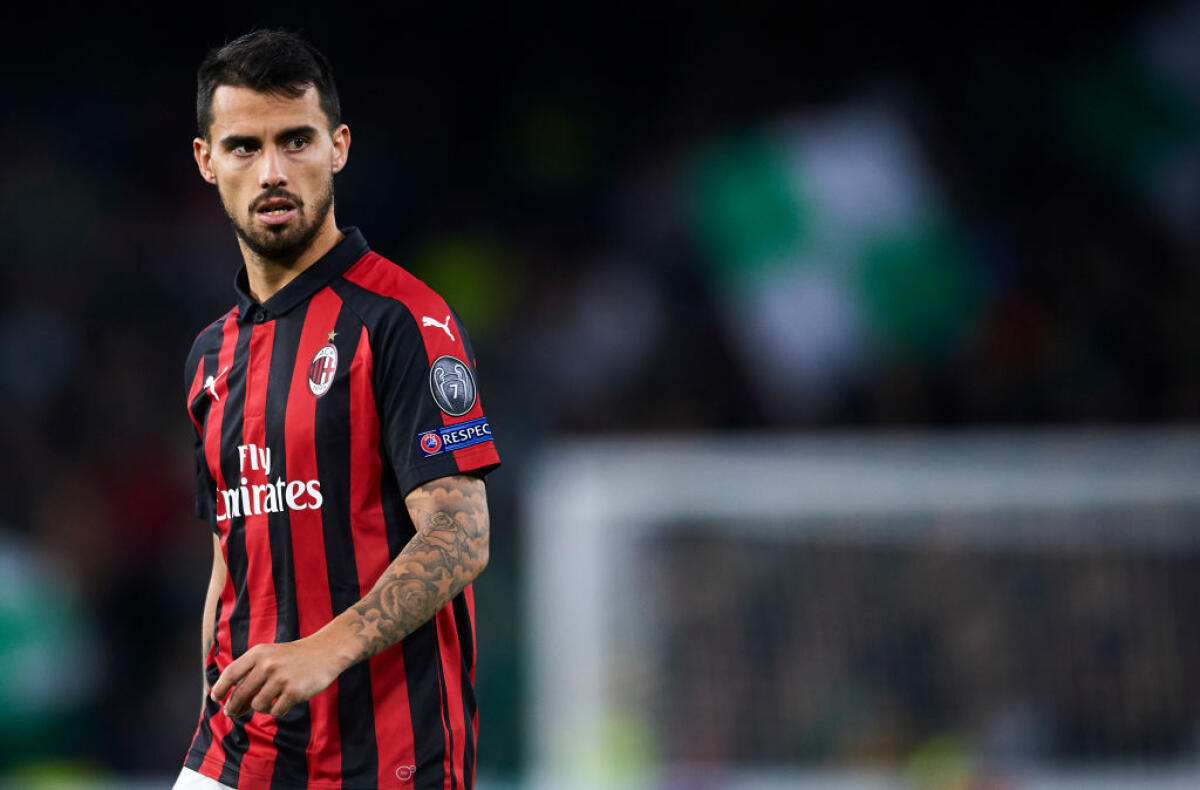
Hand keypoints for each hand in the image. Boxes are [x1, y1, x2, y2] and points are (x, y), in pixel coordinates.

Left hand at [209, 635, 343, 718]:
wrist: (326, 651)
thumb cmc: (294, 657)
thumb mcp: (271, 657)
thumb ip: (251, 676)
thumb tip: (232, 706)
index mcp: (259, 653)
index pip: (231, 673)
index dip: (220, 688)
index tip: (215, 698)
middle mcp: (268, 664)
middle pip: (240, 693)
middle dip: (234, 706)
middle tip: (232, 713)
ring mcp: (281, 678)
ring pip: (258, 705)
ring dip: (262, 707)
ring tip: (270, 701)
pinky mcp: (294, 691)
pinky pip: (275, 711)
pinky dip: (277, 710)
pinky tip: (284, 703)